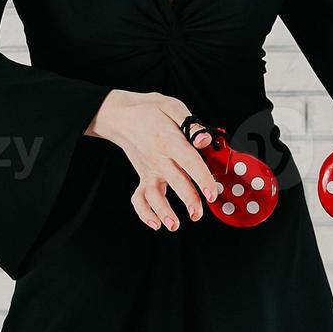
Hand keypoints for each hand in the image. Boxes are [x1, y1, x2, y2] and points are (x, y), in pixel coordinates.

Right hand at [86, 89, 220, 232]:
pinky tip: (155, 223)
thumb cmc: (150, 110)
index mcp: (169, 140)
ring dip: (163, 211)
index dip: (201, 177)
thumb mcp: (171, 106)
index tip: (211, 193)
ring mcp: (149, 170)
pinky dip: (144, 212)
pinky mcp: (143, 176)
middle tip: (197, 214)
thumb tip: (205, 140)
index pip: (188, 160)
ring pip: (154, 194)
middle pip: (175, 181)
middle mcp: (158, 158)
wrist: (120, 115)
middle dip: (188, 200)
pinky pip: (139, 198)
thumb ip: (191, 124)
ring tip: (174, 225)